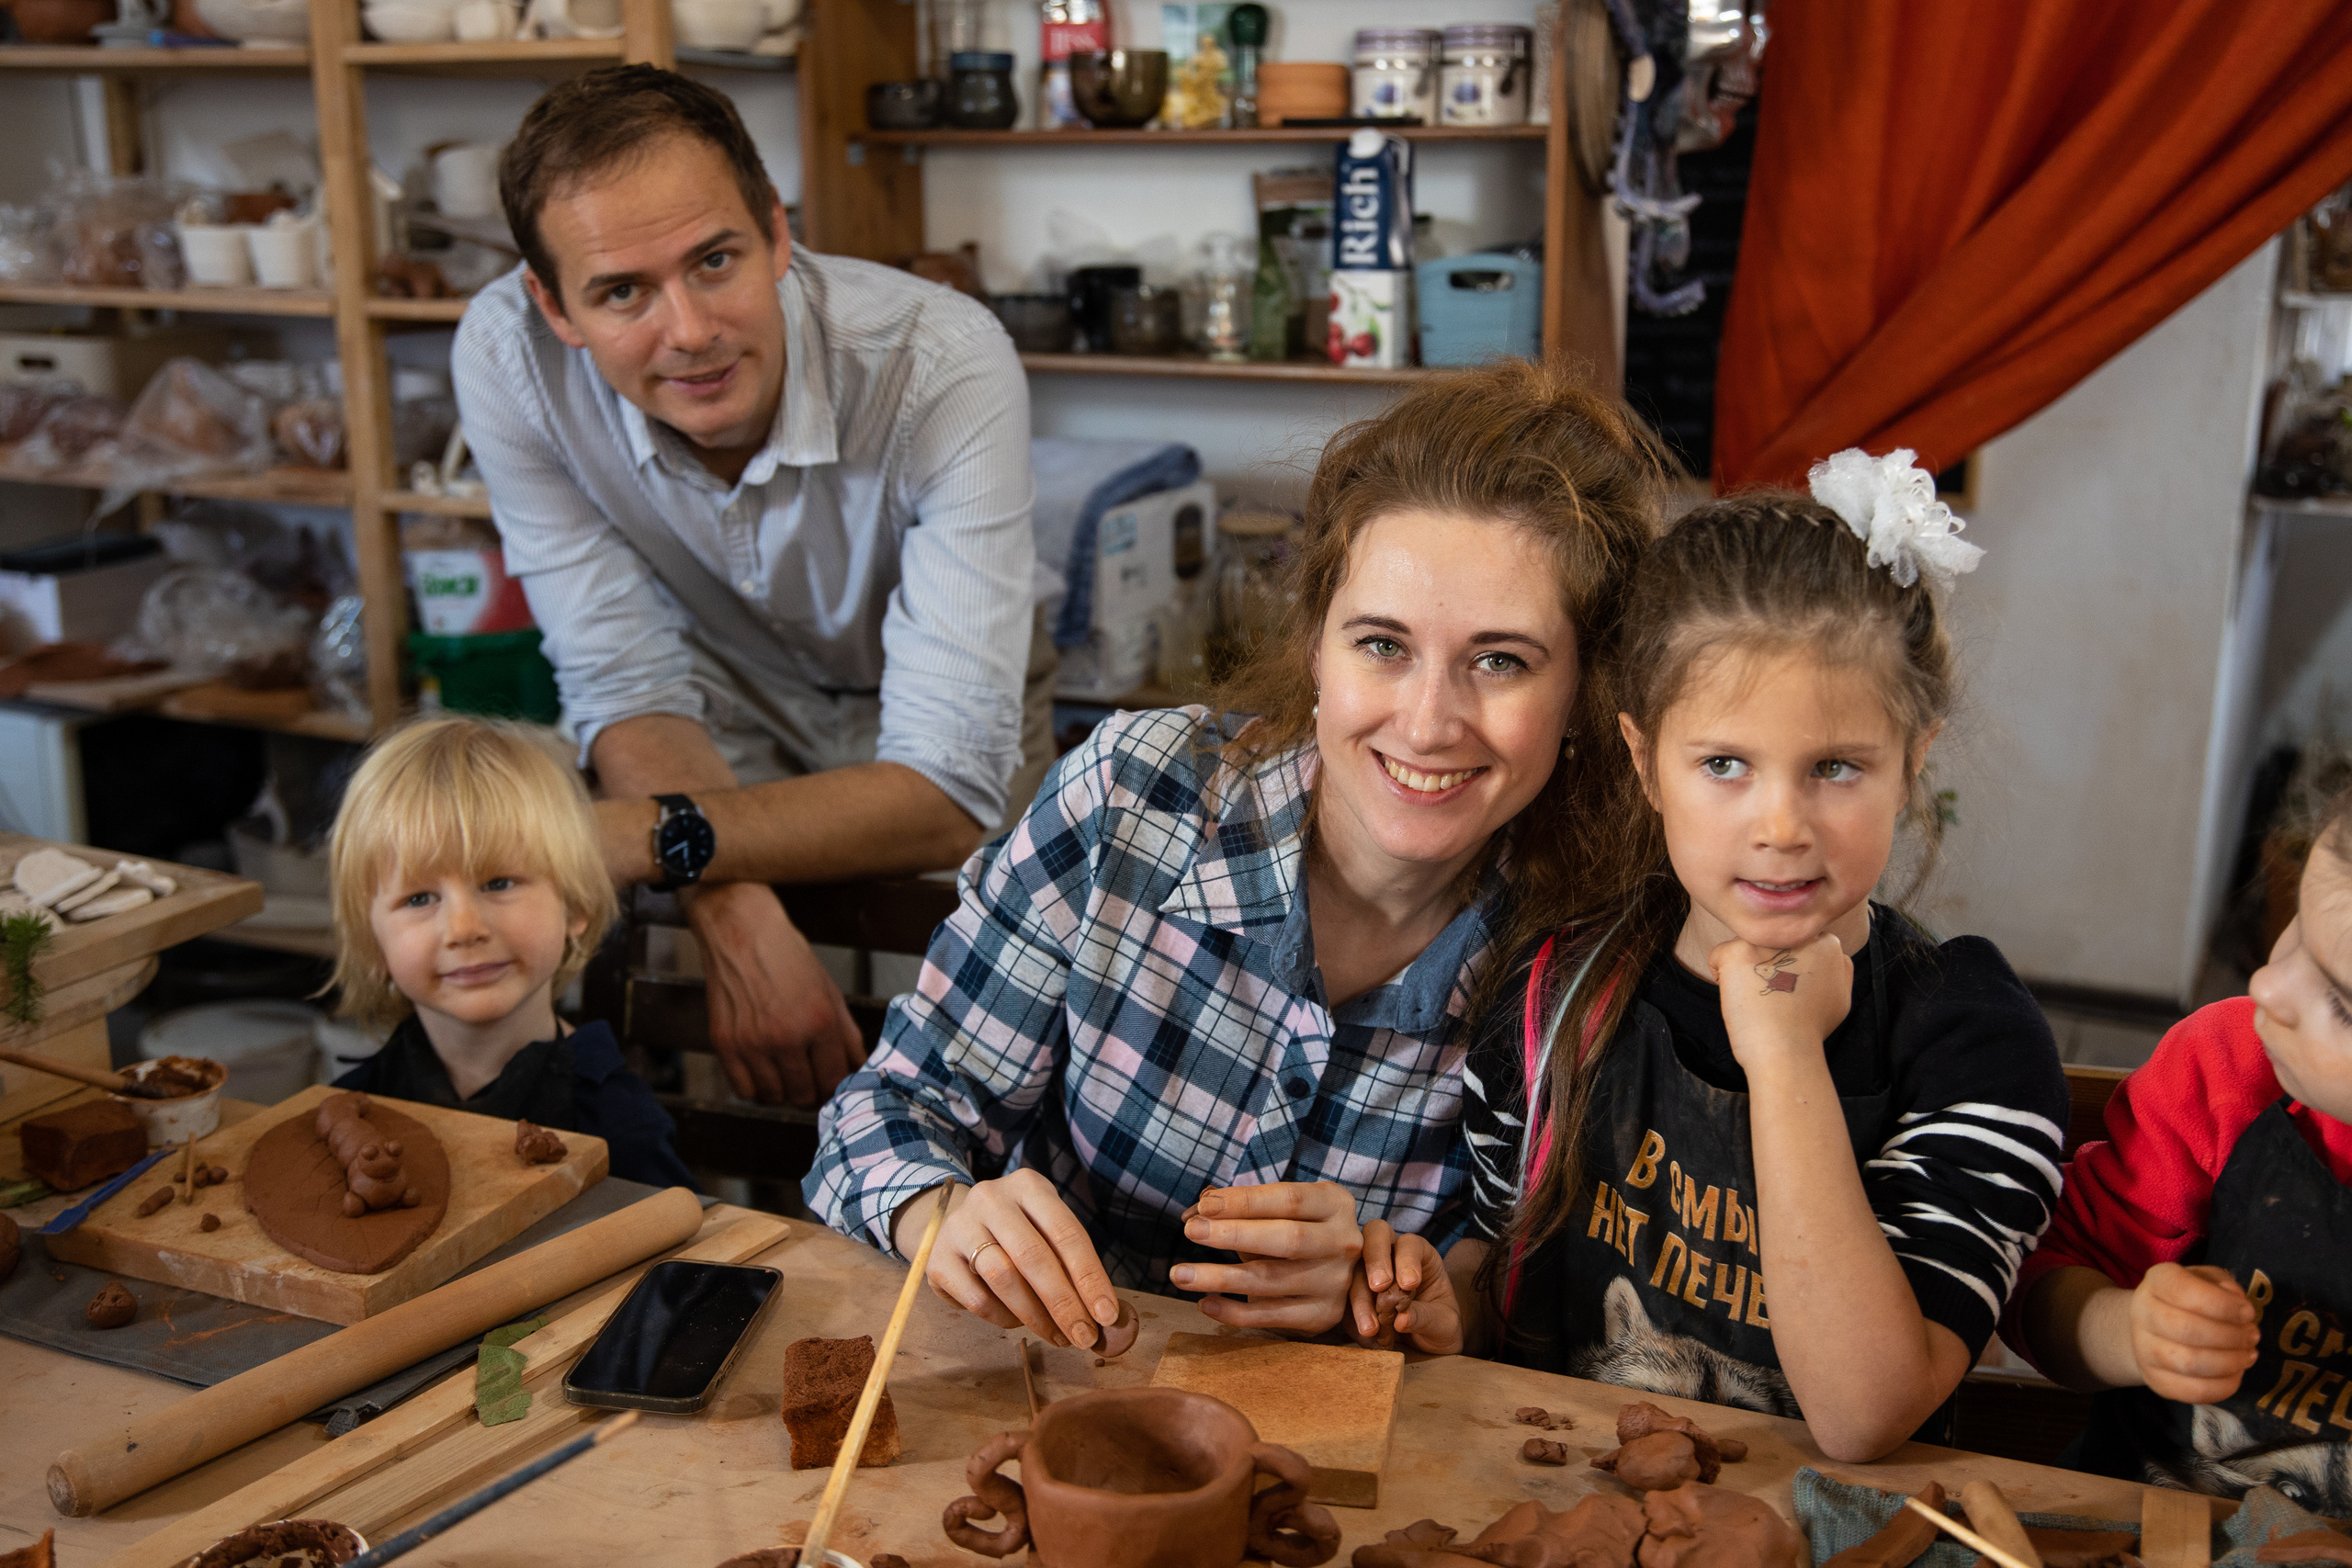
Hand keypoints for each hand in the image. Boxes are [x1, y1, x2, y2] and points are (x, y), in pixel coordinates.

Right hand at [686, 881, 864, 1106]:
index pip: (834, 1080)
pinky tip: (764, 1073)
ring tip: (788, 1076)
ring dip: (784, 1093)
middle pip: (804, 1095)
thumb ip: (847, 1034)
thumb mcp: (830, 991)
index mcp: (819, 1022)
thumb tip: (858, 1067)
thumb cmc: (789, 957)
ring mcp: (752, 1043)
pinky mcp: (725, 1044)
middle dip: (812, 1093)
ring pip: (774, 1097)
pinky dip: (756, 1089)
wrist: (742, 931)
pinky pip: (744, 1089)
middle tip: (812, 1082)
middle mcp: (786, 1037)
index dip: (837, 1087)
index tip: (834, 1083)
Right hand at [916, 1171, 1122, 1349]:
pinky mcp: (938, 1259)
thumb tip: (1107, 1317)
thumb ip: (1074, 1266)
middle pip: (1034, 1256)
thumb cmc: (1018, 1232)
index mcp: (1028, 1186)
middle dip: (1065, 1304)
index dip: (1090, 1277)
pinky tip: (1017, 1322)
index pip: (1067, 1233)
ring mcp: (960, 1226)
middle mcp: (991, 1198)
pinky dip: (1003, 1318)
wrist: (957, 1225)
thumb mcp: (1046, 1231)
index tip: (1107, 1315)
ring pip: (1003, 1277)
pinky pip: (977, 1298)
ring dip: (1035, 1315)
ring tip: (1057, 1335)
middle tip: (1084, 1337)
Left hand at [1169, 1181, 1362, 1335]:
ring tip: (1180, 1275)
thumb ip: (1240, 1207)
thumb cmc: (1296, 1228)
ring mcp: (1336, 1283)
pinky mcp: (1322, 1316)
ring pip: (1272, 1281)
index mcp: (1335, 1205)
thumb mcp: (1279, 1210)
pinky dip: (1234, 1312)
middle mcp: (1343, 1243)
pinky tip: (1205, 1303)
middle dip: (1234, 1234)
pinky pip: (1272, 1316)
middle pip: (1287, 1239)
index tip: (1205, 1206)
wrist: (1337, 1272)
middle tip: (1191, 1231)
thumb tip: (1195, 1213)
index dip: (1246, 1202)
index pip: (1289, 1199)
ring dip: (1221, 1277)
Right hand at [1348, 1221, 1462, 1353]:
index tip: (1409, 1284)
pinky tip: (1366, 1335)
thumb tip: (1401, 1319)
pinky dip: (1351, 1316)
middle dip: (1375, 1260)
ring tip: (1371, 1328)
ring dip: (1360, 1297)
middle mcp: (1389, 1255)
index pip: (1409, 1244)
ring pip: (1352, 1267)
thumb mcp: (1445, 1324)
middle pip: (1374, 1236)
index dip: (1407, 1259)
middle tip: (1379, 1287)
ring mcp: (1365, 1272)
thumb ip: (1427, 1317)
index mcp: (1418, 1254)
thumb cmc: (1440, 1327)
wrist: (1426, 1348)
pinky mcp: (1350, 1295)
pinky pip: (1342, 1297)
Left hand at [1709, 930, 1853, 1069]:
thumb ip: (1836, 969)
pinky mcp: (1737, 951)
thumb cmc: (1810, 1030)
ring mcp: (1766, 941)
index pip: (1797, 943)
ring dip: (1747, 969)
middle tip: (1774, 996)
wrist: (1786, 1049)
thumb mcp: (1840, 996)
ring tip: (1758, 998)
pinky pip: (1719, 956)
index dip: (1790, 969)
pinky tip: (1740, 998)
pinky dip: (1722, 977)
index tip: (1790, 991)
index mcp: (1826, 944)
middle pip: (1771, 942)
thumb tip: (1831, 955)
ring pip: (1747, 947)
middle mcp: (1797, 935)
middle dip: (1768, 964)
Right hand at [2132, 1262, 2259, 1404]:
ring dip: (2230, 1362)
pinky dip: (2224, 1386)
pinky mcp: (2155, 1380)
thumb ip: (2225, 1286)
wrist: (2155, 1328)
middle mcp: (2142, 1313)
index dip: (2224, 1305)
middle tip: (2253, 1336)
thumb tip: (2238, 1307)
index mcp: (2157, 1281)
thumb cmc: (2191, 1299)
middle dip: (2232, 1336)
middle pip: (2188, 1330)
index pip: (2185, 1292)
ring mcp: (2144, 1350)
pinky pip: (2193, 1391)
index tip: (2248, 1313)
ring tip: (2247, 1355)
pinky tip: (2235, 1373)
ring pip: (2190, 1363)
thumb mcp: (2209, 1280)